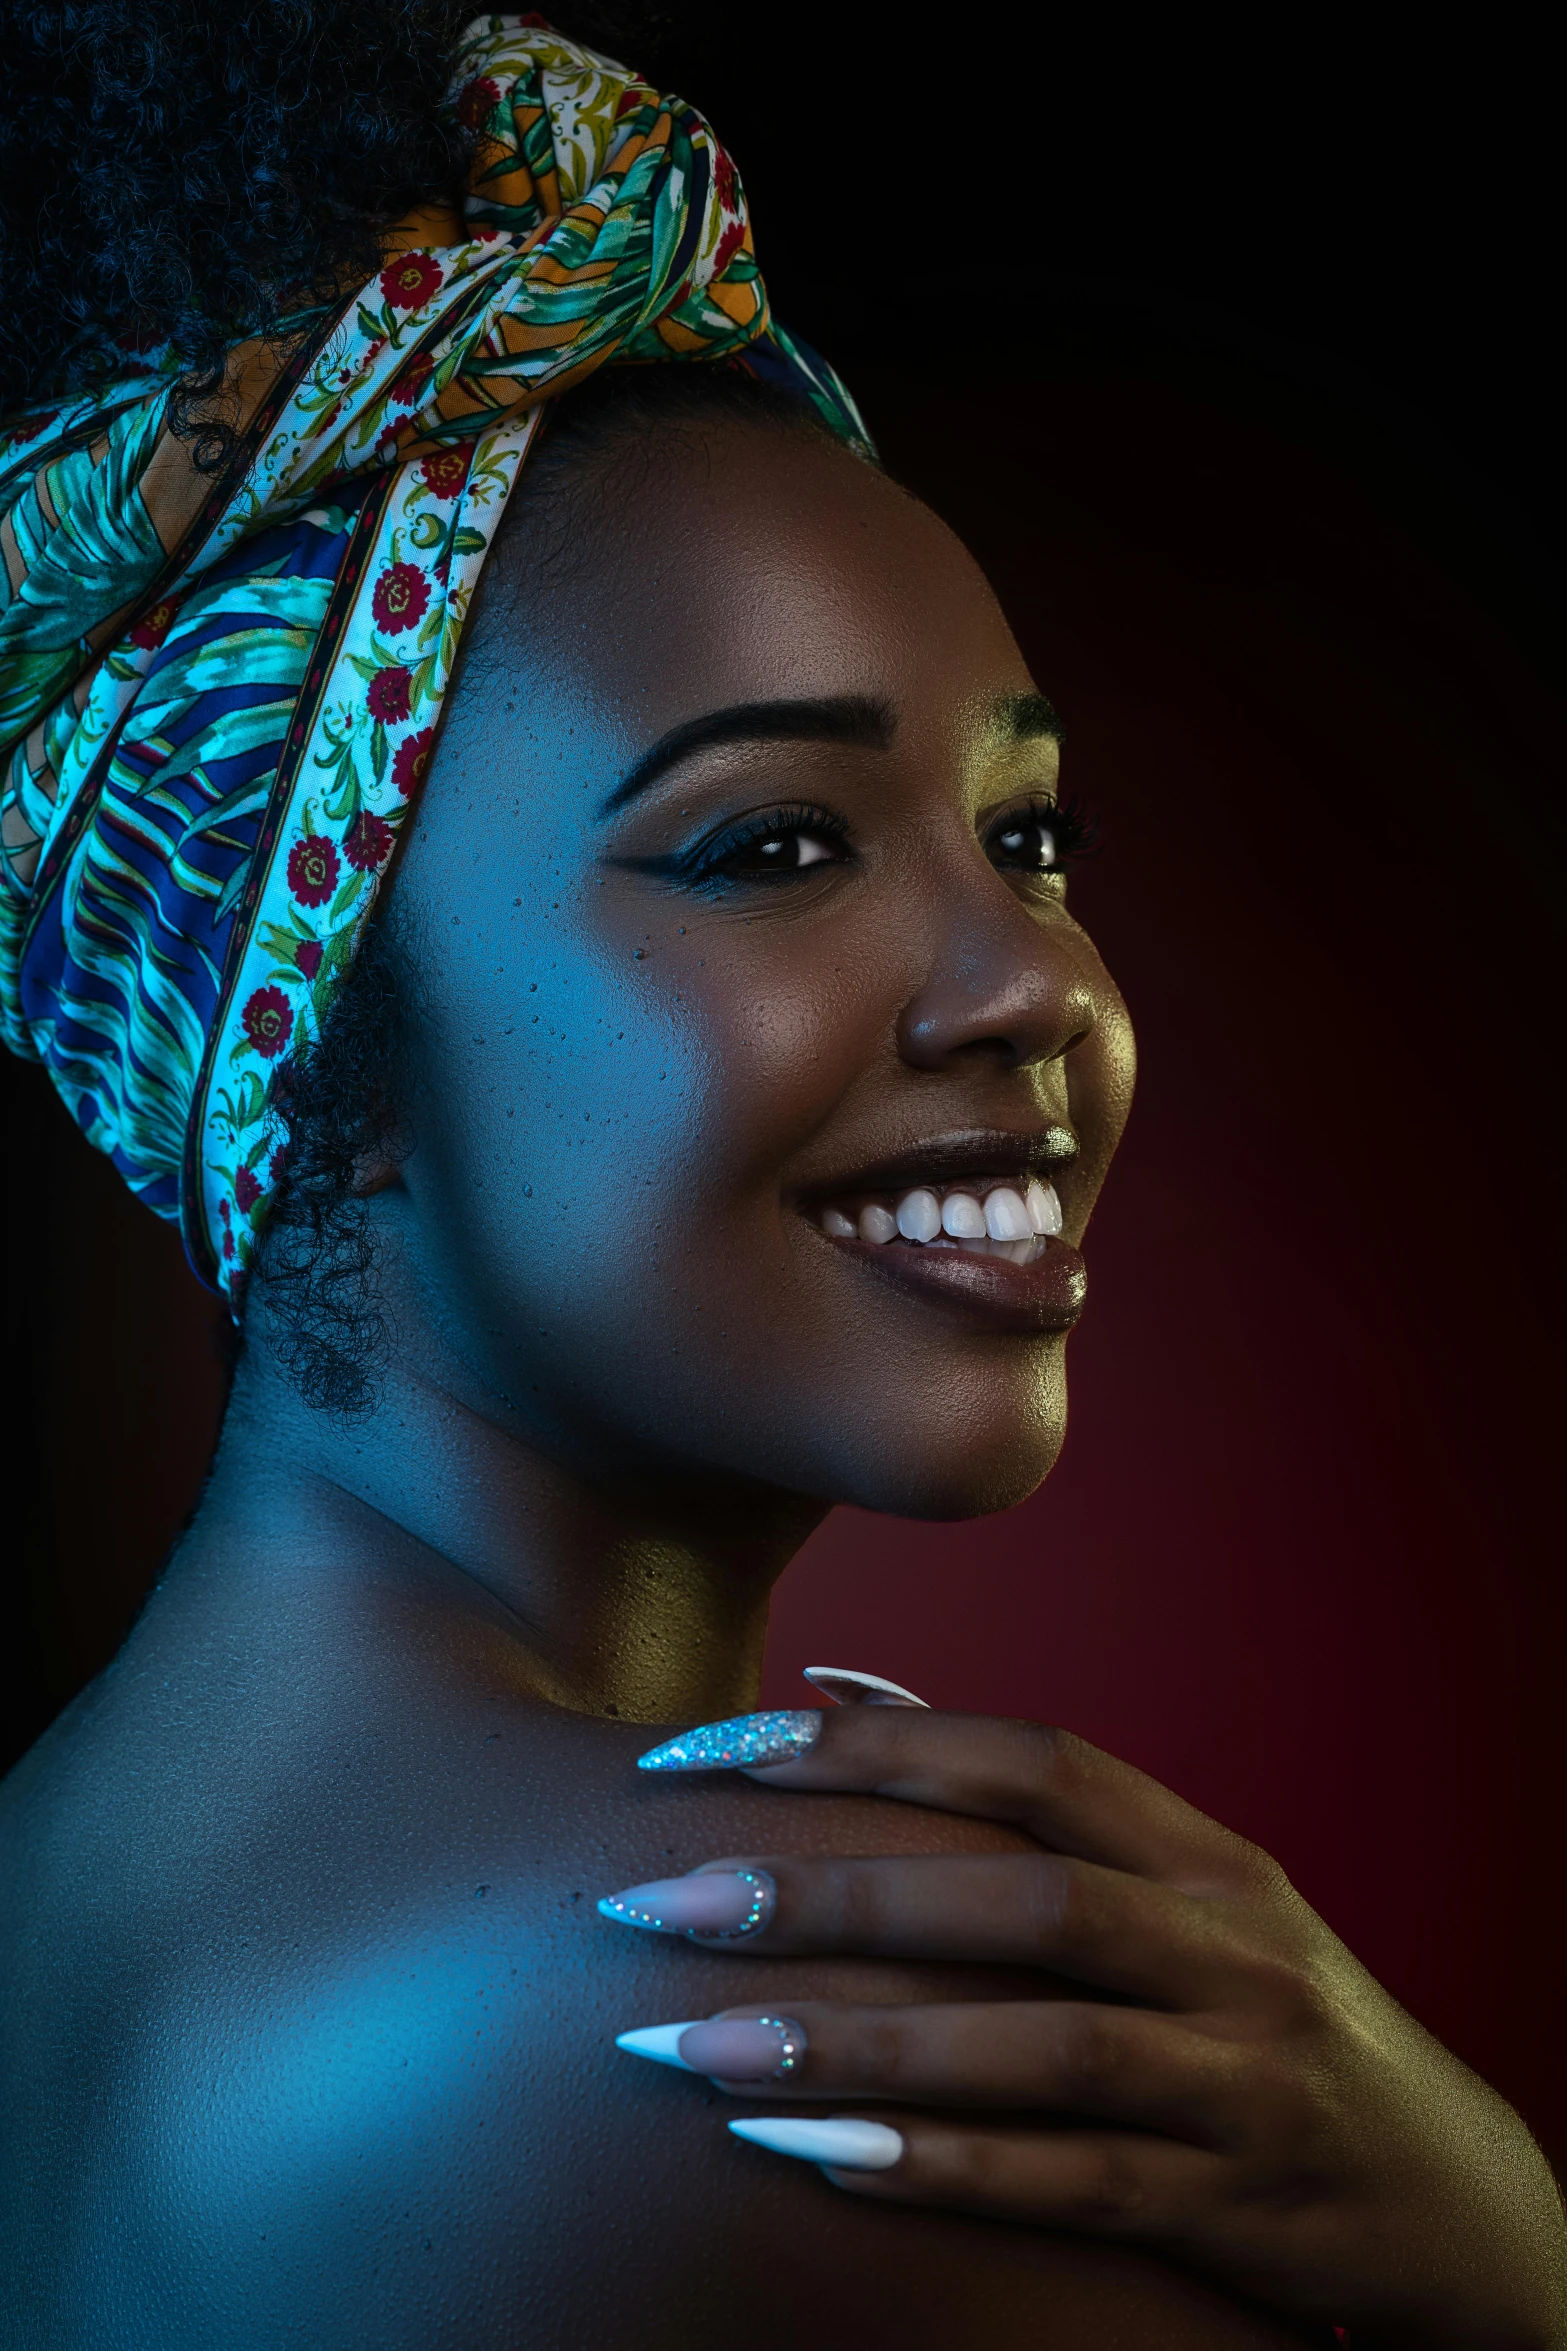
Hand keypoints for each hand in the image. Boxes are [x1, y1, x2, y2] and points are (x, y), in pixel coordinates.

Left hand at [605, 1706, 1566, 2348]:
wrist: (1448, 2199)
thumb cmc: (1257, 2018)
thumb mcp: (1184, 1891)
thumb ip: (1021, 1799)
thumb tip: (836, 1681)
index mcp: (1208, 1854)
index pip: (1034, 1761)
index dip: (876, 1744)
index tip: (714, 1747)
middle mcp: (1234, 1946)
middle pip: (1025, 1895)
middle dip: (835, 1891)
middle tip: (666, 1899)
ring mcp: (1246, 2079)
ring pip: (1042, 2047)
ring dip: (862, 2044)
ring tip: (696, 2049)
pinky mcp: (1239, 2209)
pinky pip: (1078, 2187)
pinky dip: (946, 2170)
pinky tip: (814, 2160)